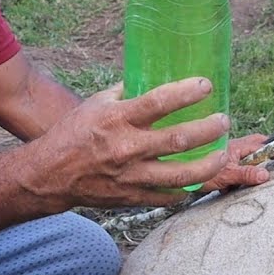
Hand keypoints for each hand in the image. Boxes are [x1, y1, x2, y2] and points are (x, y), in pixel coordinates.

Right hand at [27, 78, 230, 208]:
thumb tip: (152, 77)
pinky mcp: (131, 197)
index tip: (206, 85)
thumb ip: (126, 93)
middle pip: (178, 139)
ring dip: (207, 164)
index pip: (159, 102)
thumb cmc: (74, 133)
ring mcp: (130, 175)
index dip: (187, 92)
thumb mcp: (96, 103)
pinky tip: (197, 178)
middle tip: (223, 120)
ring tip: (222, 153)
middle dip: (208, 129)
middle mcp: (126, 147)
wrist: (50, 174)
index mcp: (117, 119)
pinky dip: (186, 188)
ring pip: (180, 174)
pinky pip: (167, 196)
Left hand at [196, 133, 273, 193]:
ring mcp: (222, 156)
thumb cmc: (198, 174)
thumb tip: (266, 174)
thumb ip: (245, 174)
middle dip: (263, 156)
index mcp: (235, 147)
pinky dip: (233, 179)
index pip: (261, 144)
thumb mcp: (226, 176)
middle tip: (272, 166)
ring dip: (246, 171)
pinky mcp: (215, 166)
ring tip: (241, 185)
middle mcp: (229, 148)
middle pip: (253, 148)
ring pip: (241, 160)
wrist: (174, 177)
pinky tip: (227, 190)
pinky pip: (231, 171)